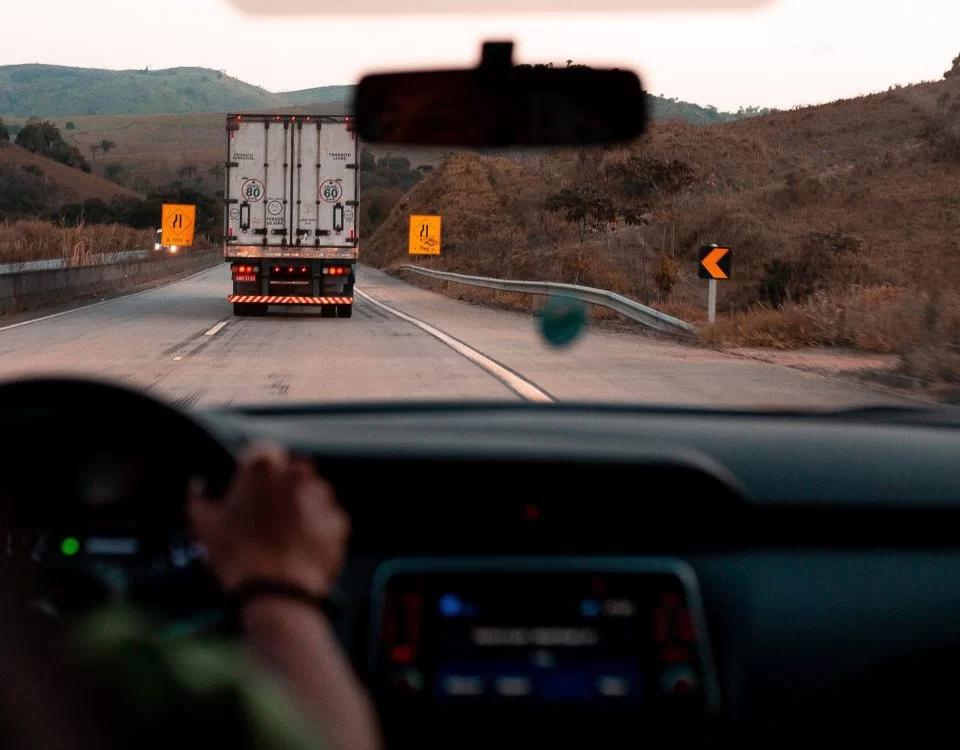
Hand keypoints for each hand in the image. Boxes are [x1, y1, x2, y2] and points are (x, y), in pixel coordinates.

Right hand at [187, 444, 348, 596]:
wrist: (277, 595)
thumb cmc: (238, 559)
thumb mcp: (205, 526)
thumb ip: (198, 498)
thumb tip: (197, 488)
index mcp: (263, 467)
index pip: (262, 450)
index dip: (254, 469)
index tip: (249, 486)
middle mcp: (297, 474)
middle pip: (289, 470)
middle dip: (279, 487)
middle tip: (264, 515)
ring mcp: (321, 497)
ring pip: (311, 492)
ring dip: (299, 506)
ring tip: (282, 534)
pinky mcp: (338, 520)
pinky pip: (326, 518)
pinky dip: (316, 528)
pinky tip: (299, 546)